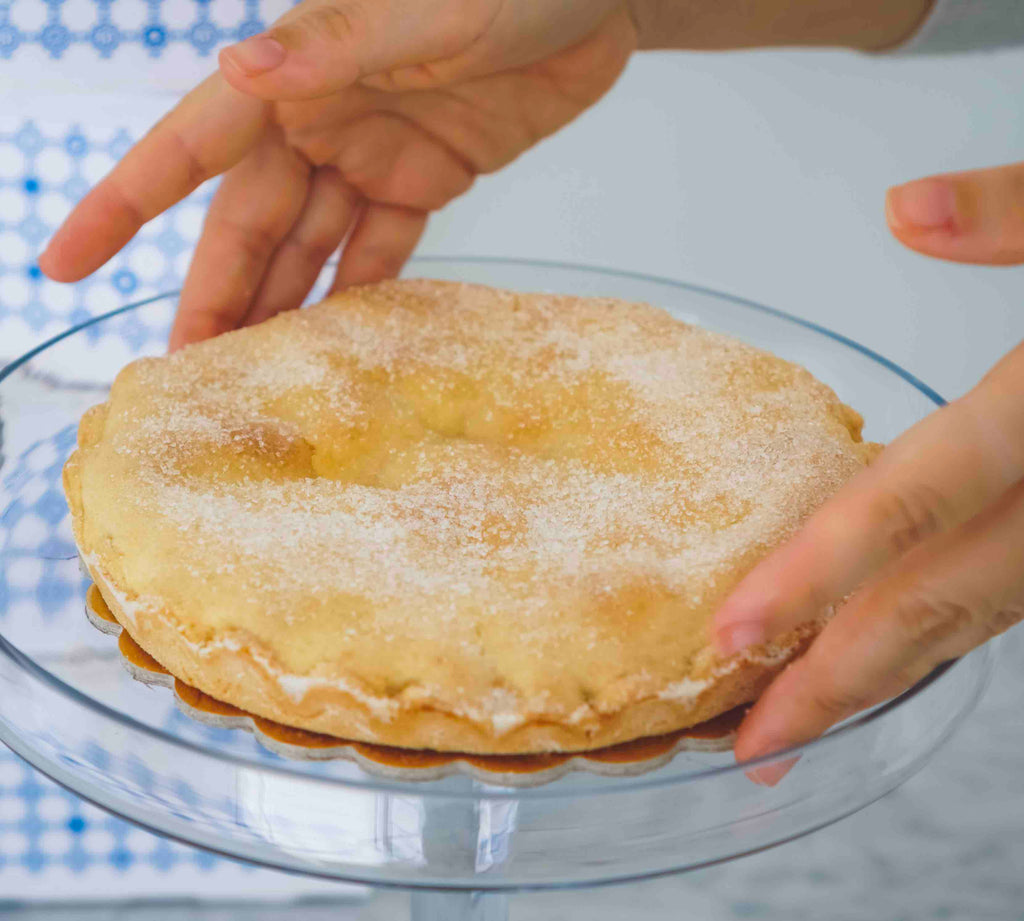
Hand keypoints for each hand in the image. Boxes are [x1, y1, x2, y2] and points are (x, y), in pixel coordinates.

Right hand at [39, 0, 636, 348]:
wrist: (603, 0)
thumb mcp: (427, 10)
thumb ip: (338, 47)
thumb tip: (238, 67)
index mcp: (298, 72)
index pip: (191, 145)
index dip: (125, 204)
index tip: (66, 262)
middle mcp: (320, 118)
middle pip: (251, 223)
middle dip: (216, 296)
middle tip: (187, 374)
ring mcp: (373, 152)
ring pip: (309, 246)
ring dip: (278, 308)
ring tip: (250, 376)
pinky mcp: (427, 177)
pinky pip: (380, 248)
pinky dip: (357, 293)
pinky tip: (335, 344)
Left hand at [713, 161, 1023, 782]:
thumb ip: (1021, 211)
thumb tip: (906, 207)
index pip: (912, 505)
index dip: (819, 575)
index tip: (734, 632)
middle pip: (932, 606)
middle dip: (833, 683)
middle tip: (747, 743)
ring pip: (968, 623)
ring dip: (877, 679)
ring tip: (794, 722)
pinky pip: (999, 604)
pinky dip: (933, 637)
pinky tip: (878, 653)